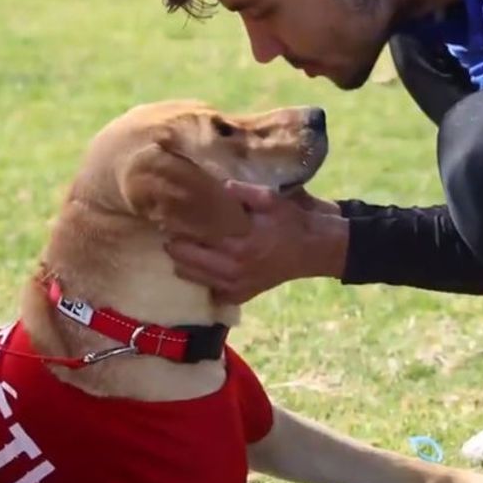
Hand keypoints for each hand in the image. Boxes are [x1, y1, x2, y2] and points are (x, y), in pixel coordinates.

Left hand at [164, 180, 348, 304]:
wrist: (314, 249)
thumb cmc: (291, 221)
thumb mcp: (269, 199)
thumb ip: (239, 192)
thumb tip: (212, 186)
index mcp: (238, 245)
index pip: (192, 239)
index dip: (176, 227)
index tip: (168, 215)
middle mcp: (233, 270)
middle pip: (184, 262)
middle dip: (174, 245)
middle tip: (169, 230)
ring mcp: (236, 287)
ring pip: (192, 278)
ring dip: (182, 263)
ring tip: (181, 246)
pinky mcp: (241, 296)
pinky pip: (211, 292)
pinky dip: (203, 280)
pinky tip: (202, 266)